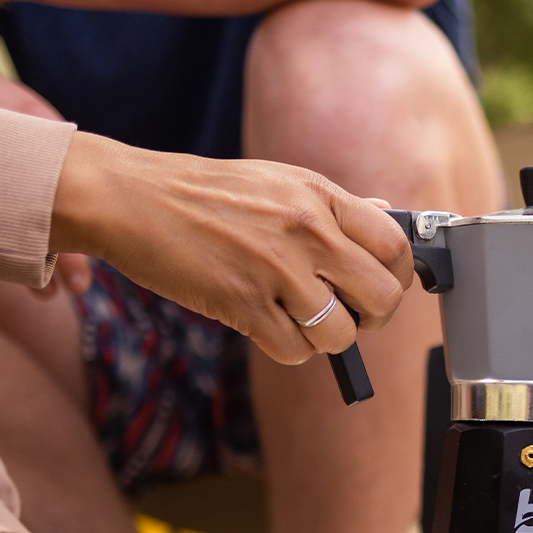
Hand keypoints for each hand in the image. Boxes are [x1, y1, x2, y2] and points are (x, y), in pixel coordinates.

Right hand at [48, 132, 413, 364]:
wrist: (134, 200)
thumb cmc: (207, 193)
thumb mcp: (279, 181)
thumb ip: (335, 206)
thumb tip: (386, 219)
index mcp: (319, 196)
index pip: (395, 247)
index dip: (398, 277)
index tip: (381, 287)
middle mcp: (306, 231)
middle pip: (381, 298)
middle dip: (371, 318)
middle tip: (349, 315)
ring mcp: (276, 269)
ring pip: (340, 334)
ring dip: (325, 339)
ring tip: (299, 320)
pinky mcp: (243, 304)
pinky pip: (294, 351)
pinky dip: (290, 350)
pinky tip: (270, 326)